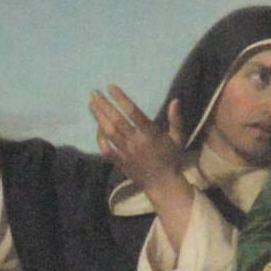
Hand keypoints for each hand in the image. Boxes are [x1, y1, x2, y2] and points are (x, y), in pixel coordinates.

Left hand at [86, 82, 185, 208]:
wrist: (162, 184)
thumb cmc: (171, 158)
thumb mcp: (178, 138)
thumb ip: (176, 119)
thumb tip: (175, 100)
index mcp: (150, 134)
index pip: (133, 112)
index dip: (121, 98)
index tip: (110, 87)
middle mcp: (136, 141)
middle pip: (116, 120)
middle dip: (104, 105)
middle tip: (94, 92)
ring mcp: (126, 152)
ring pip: (109, 133)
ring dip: (99, 118)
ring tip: (92, 105)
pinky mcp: (120, 162)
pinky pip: (106, 149)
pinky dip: (100, 138)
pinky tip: (97, 127)